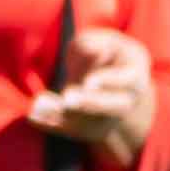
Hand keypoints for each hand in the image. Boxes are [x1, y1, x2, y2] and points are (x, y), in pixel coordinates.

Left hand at [23, 30, 155, 165]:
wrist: (108, 74)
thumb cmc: (105, 50)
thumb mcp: (101, 39)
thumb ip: (94, 44)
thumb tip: (94, 53)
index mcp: (135, 74)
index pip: (128, 80)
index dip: (109, 81)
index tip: (89, 82)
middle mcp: (127, 100)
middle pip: (114, 107)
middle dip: (90, 104)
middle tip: (67, 99)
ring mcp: (110, 118)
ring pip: (92, 123)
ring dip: (66, 116)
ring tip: (41, 106)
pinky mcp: (91, 128)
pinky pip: (73, 130)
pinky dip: (53, 124)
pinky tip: (34, 117)